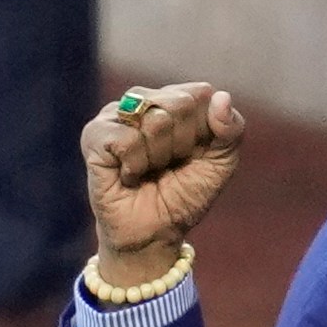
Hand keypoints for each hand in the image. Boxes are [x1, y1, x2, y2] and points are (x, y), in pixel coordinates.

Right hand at [81, 83, 246, 286]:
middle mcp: (144, 100)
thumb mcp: (221, 164)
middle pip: (179, 103)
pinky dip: (136, 164)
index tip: (195, 154)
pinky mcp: (94, 134)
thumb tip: (220, 97)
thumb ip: (231, 130)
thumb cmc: (185, 195)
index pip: (201, 94)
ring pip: (155, 120)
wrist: (155, 232)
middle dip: (183, 144)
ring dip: (160, 156)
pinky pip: (127, 139)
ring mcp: (116, 114)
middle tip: (169, 164)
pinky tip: (129, 175)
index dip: (205, 131)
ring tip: (149, 170)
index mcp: (176, 100)